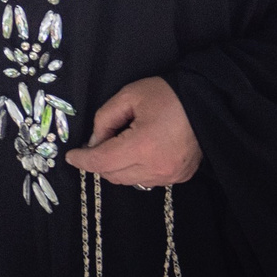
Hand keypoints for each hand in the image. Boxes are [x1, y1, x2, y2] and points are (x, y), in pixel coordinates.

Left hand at [66, 77, 201, 188]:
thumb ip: (105, 119)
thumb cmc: (166, 95)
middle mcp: (157, 167)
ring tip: (121, 144)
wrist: (206, 103)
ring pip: (129, 181)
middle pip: (113, 175)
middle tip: (99, 141)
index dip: (83, 160)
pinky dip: (135, 170)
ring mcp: (170, 176)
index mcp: (143, 146)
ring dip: (117, 167)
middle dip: (99, 161)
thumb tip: (93, 142)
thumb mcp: (129, 96)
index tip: (70, 156)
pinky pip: (147, 180)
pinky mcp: (180, 177)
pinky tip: (138, 152)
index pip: (102, 162)